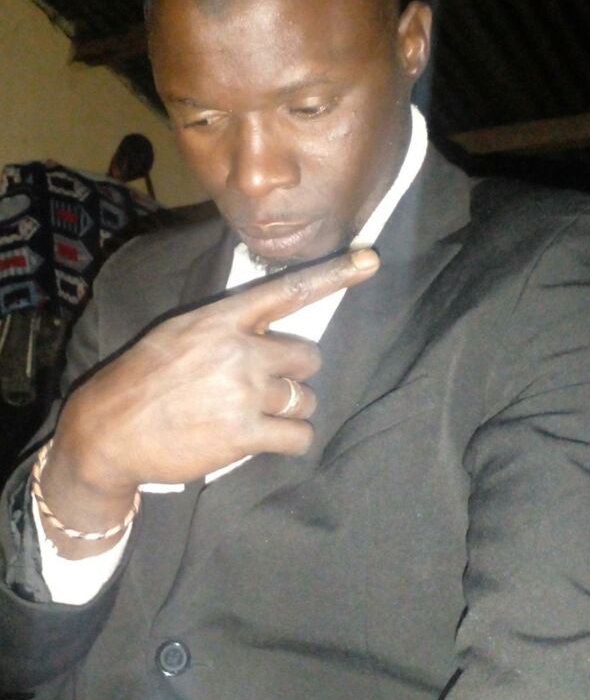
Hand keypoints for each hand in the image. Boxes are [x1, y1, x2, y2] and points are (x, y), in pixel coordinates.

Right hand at [40, 249, 378, 553]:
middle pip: (308, 356)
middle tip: (267, 386)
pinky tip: (269, 439)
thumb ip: (226, 328)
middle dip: (295, 373)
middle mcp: (239, 350)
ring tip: (259, 415)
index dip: (334, 274)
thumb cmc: (144, 379)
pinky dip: (291, 439)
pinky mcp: (245, 434)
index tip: (370, 260)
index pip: (287, 290)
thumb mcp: (180, 333)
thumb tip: (268, 332)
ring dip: (291, 409)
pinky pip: (299, 435)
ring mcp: (244, 392)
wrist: (109, 430)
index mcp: (221, 318)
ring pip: (306, 398)